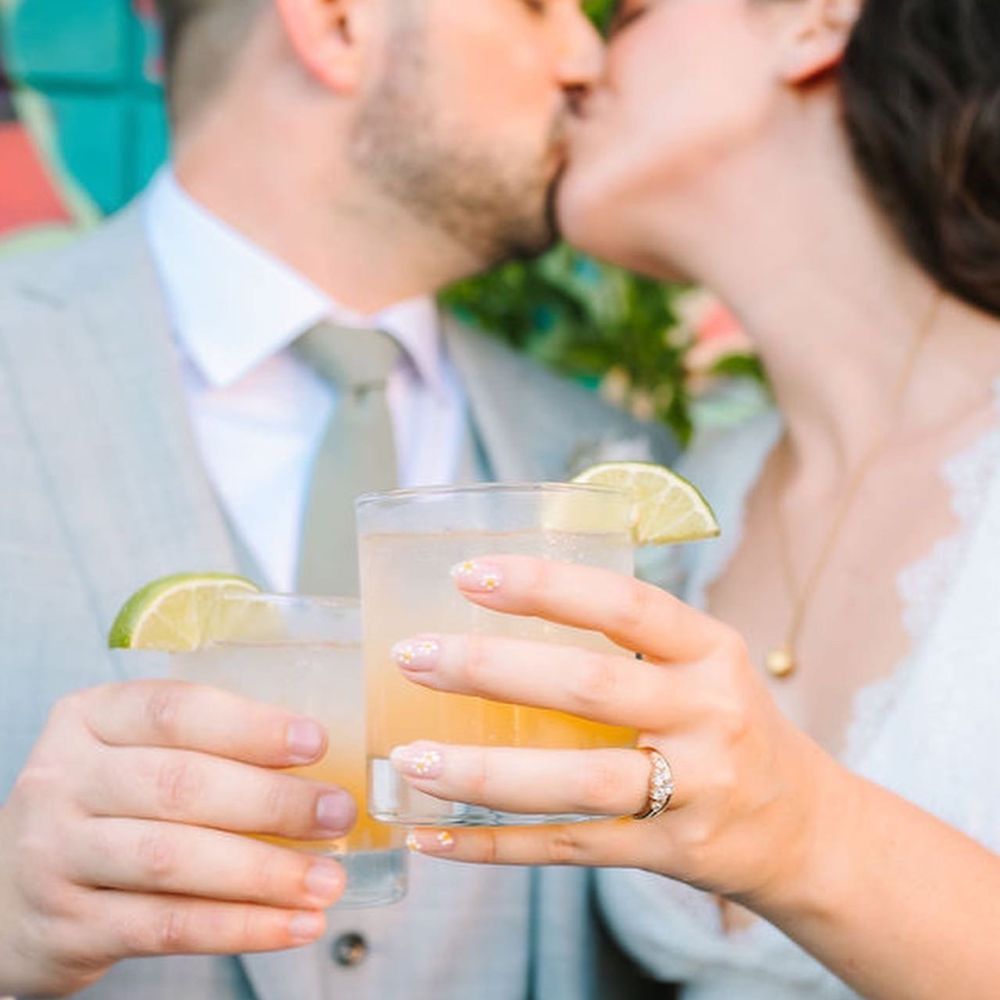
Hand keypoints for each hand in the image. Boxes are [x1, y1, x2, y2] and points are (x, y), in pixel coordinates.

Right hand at [0, 681, 355, 996]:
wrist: (5, 893)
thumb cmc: (103, 808)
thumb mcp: (130, 756)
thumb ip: (203, 749)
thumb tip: (317, 769)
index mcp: (91, 719)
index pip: (175, 710)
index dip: (251, 726)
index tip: (315, 744)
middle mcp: (64, 780)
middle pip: (180, 786)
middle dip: (272, 803)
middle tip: (339, 815)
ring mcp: (57, 855)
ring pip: (174, 860)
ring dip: (265, 873)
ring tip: (328, 880)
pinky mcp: (67, 926)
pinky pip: (166, 926)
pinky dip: (240, 927)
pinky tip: (294, 924)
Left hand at [389, 556, 856, 914]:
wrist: (804, 827)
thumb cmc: (729, 725)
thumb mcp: (704, 664)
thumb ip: (630, 638)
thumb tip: (509, 603)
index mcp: (712, 652)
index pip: (624, 605)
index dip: (544, 586)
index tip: (468, 574)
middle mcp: (707, 717)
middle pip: (589, 688)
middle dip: (491, 669)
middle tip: (415, 657)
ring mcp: (690, 792)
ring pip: (573, 782)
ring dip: (482, 771)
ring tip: (411, 758)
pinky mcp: (665, 853)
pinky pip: (567, 849)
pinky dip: (495, 846)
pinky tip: (435, 835)